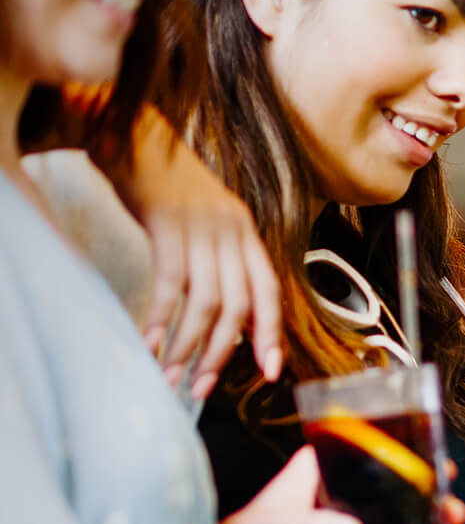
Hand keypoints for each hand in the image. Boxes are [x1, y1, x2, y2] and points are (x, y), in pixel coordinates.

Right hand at [117, 110, 283, 396]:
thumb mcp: (207, 222)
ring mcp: (201, 227)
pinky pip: (171, 282)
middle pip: (238, 305)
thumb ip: (220, 262)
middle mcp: (232, 231)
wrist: (133, 135)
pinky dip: (162, 317)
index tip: (269, 372)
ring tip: (172, 374)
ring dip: (190, 344)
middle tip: (201, 387)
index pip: (269, 292)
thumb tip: (225, 318)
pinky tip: (151, 342)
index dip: (271, 334)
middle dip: (222, 352)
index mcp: (247, 234)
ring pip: (206, 300)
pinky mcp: (167, 224)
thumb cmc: (168, 186)